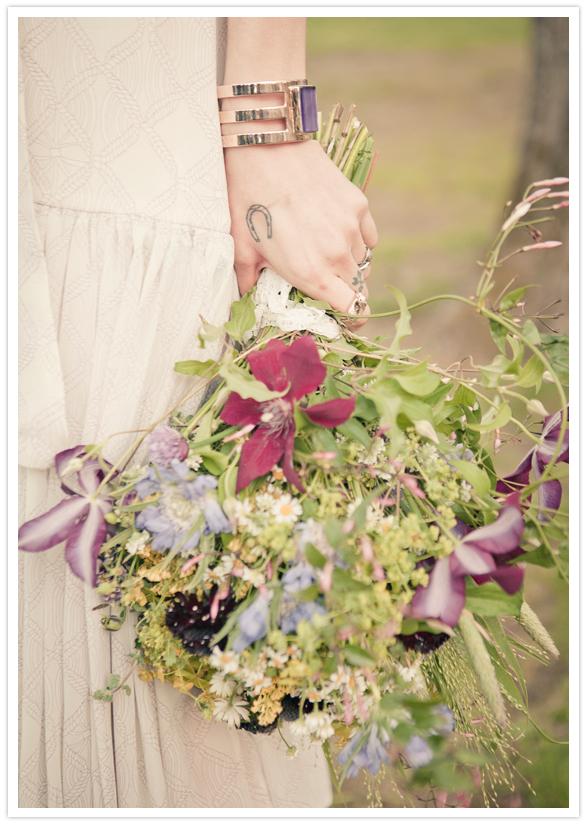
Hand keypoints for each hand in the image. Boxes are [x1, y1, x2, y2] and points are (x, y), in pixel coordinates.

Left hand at [224, 139, 377, 324]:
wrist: (266, 147)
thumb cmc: (248, 199)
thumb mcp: (242, 247)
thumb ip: (248, 280)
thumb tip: (246, 297)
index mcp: (311, 272)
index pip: (352, 309)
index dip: (352, 318)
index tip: (345, 319)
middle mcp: (337, 254)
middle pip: (357, 287)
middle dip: (344, 291)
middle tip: (324, 282)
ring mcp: (351, 228)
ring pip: (362, 261)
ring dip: (349, 265)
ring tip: (326, 253)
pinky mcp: (358, 204)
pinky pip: (368, 236)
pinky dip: (359, 241)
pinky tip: (339, 234)